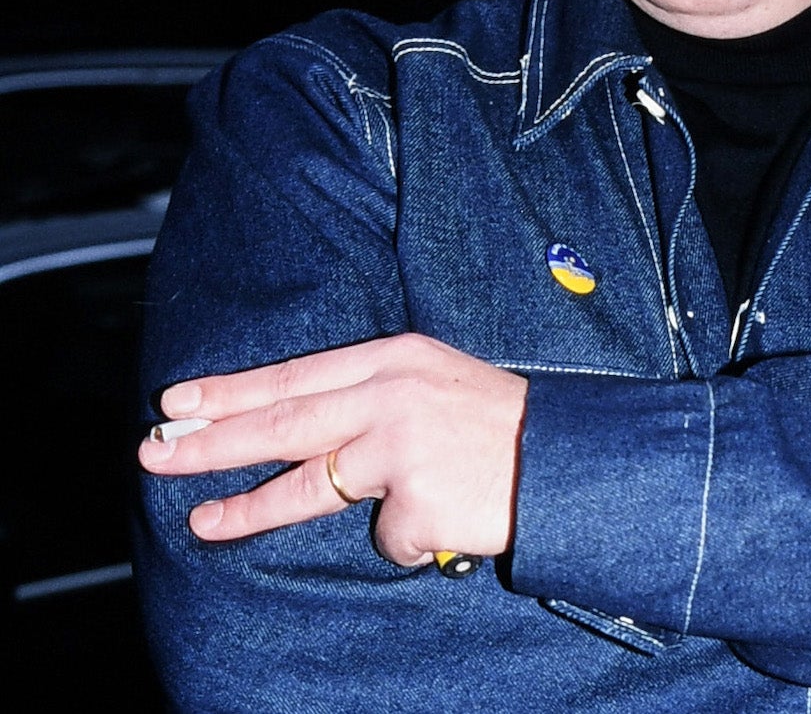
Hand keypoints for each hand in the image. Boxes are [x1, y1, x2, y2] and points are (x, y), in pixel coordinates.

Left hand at [138, 333, 527, 566]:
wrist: (570, 459)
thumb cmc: (500, 423)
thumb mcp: (437, 381)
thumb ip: (373, 393)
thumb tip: (299, 424)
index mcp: (396, 358)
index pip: (295, 374)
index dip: (232, 390)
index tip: (177, 403)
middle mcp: (391, 397)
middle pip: (282, 422)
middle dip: (211, 442)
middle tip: (155, 453)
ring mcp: (401, 449)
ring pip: (307, 486)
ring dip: (248, 509)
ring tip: (203, 523)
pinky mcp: (414, 502)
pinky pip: (384, 535)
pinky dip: (403, 537)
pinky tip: (439, 521)